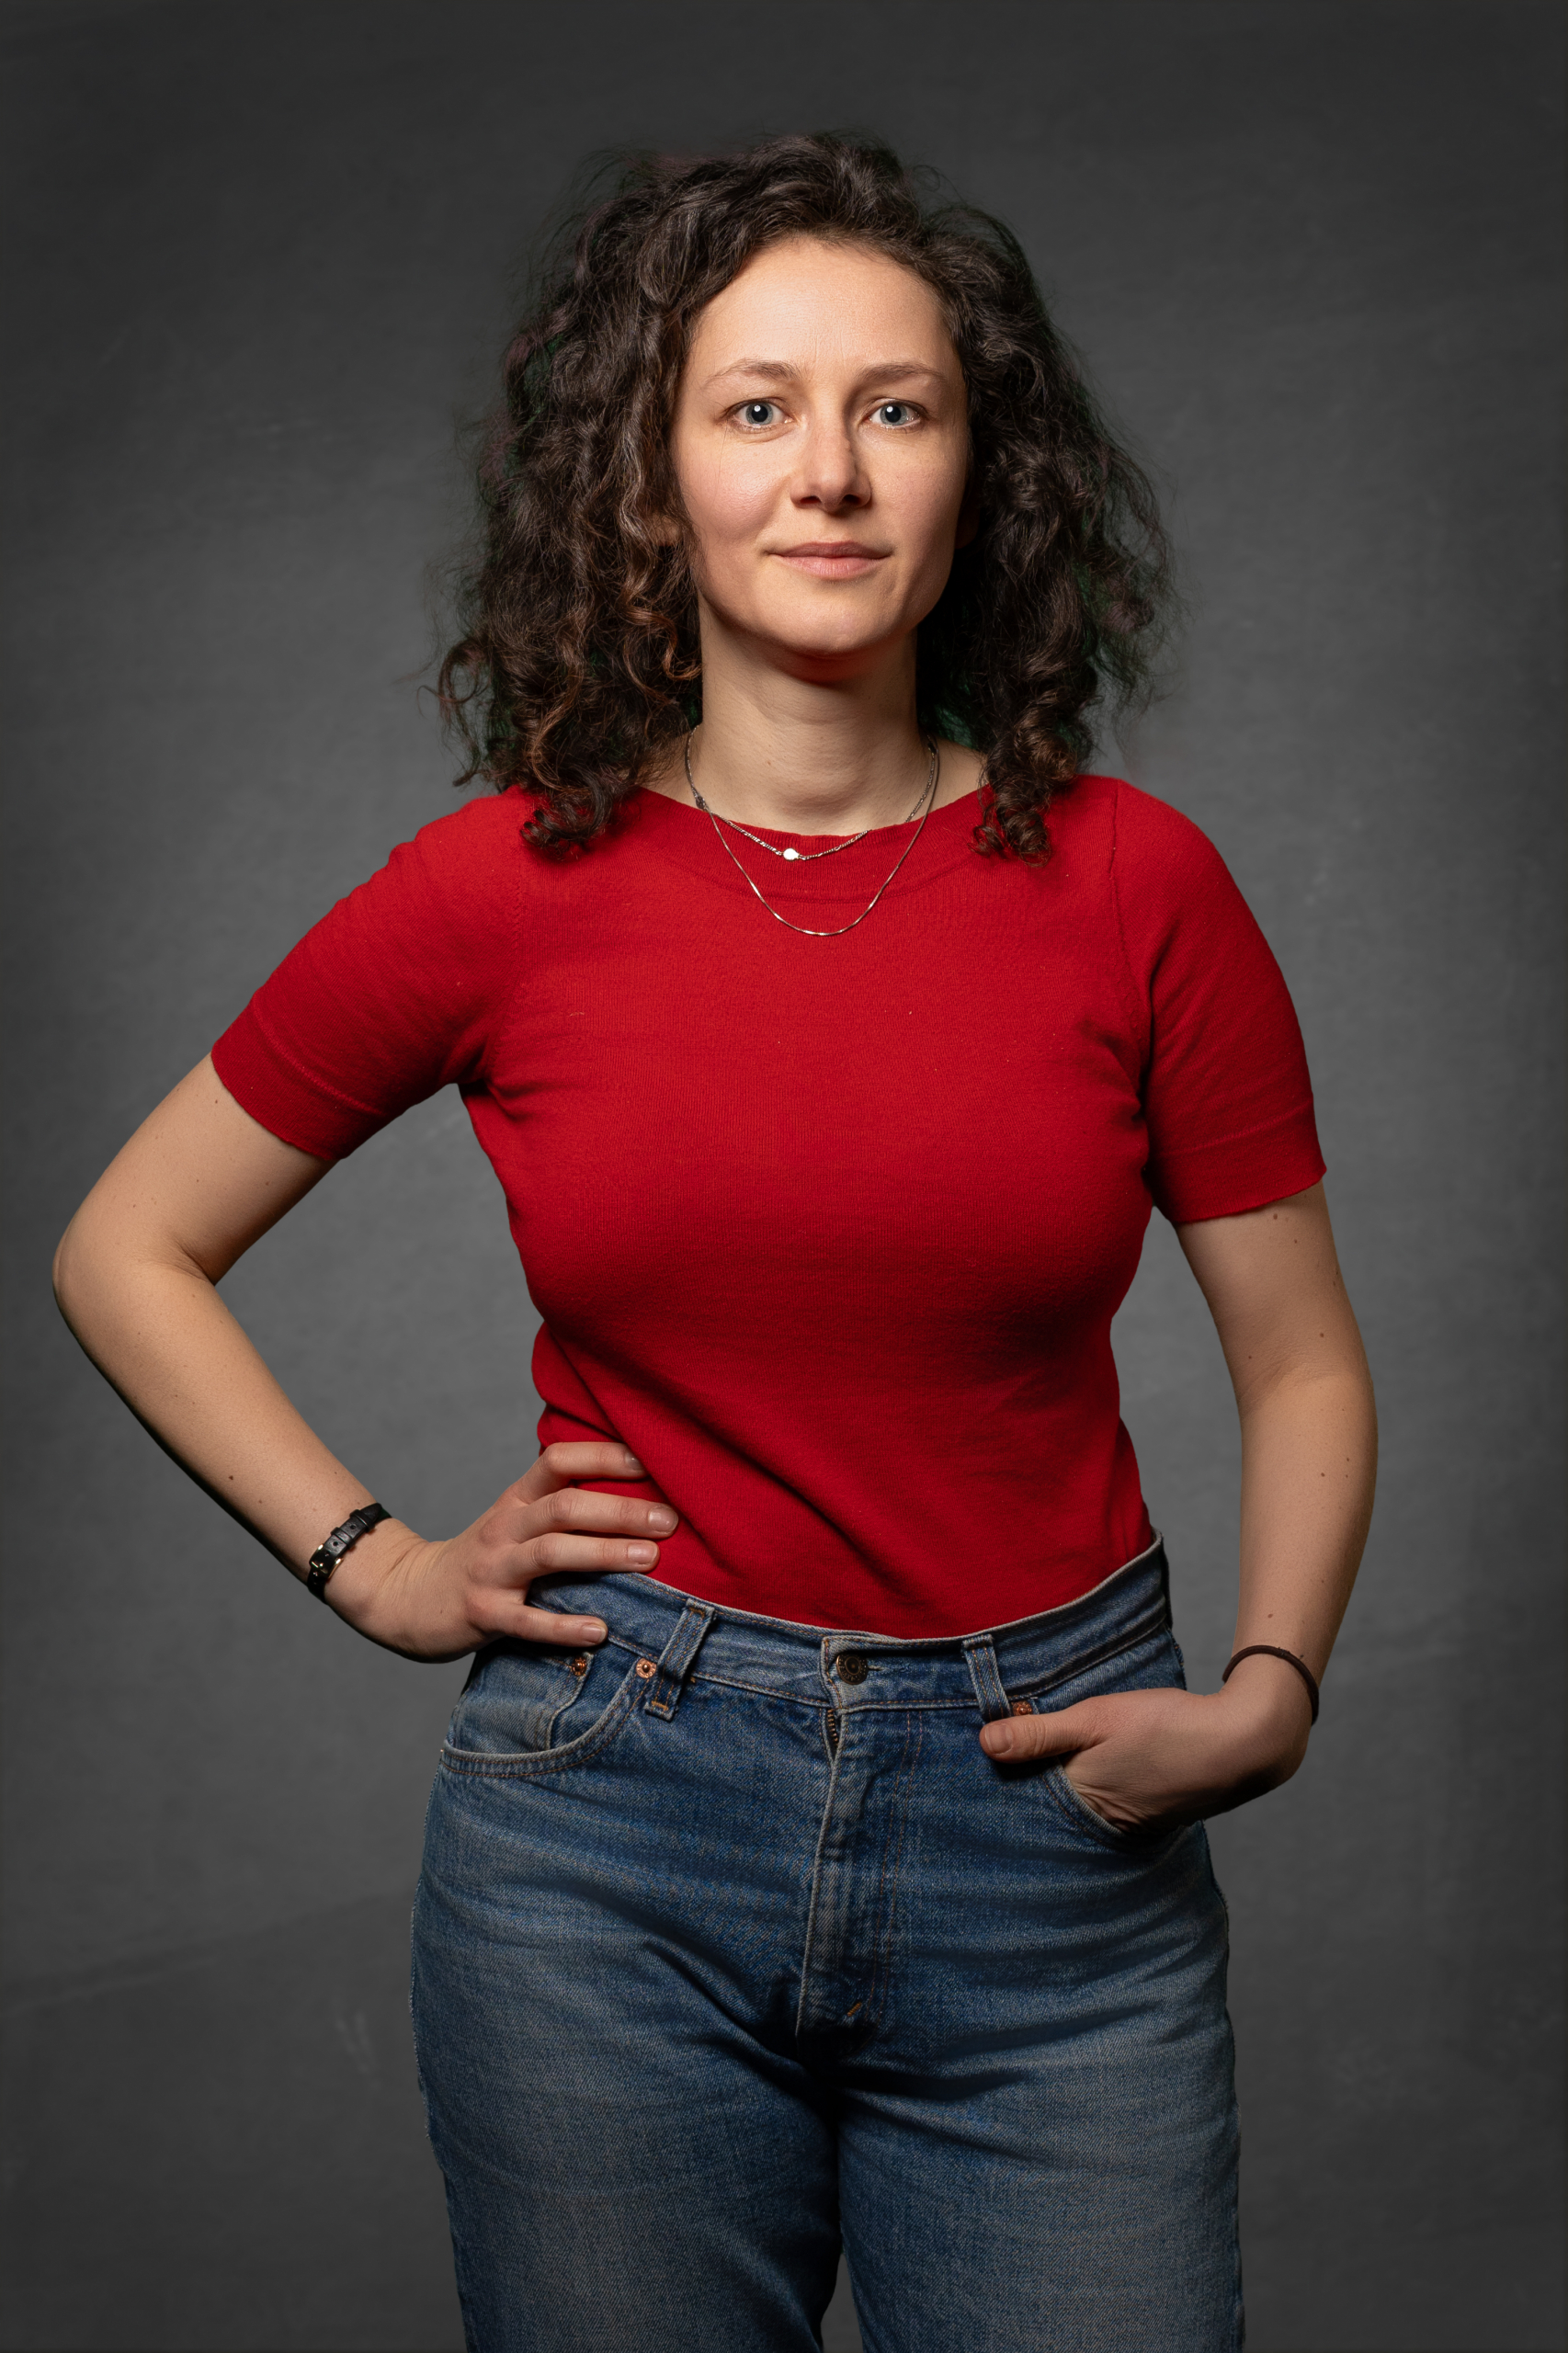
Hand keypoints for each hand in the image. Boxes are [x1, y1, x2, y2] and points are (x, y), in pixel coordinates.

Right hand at [319, 1442, 676, 1661]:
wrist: (411, 1598)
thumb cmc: (486, 1558)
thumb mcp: (516, 1521)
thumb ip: (562, 1506)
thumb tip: (640, 1494)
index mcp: (516, 1500)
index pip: (558, 1461)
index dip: (602, 1455)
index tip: (649, 1461)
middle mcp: (504, 1529)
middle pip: (564, 1507)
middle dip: (620, 1510)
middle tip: (669, 1519)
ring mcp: (492, 1571)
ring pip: (550, 1554)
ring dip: (602, 1554)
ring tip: (649, 1559)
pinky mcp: (484, 1615)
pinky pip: (527, 1621)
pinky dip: (564, 1627)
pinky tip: (600, 1631)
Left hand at [977, 1654, 1314, 1832]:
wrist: (1243, 1743)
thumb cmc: (1167, 1728)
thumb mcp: (1096, 1718)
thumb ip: (1041, 1733)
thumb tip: (985, 1743)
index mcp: (1081, 1803)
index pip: (1024, 1797)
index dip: (1003, 1775)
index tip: (979, 1753)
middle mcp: (1100, 1825)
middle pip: (1047, 1806)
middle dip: (1026, 1783)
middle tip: (1001, 1751)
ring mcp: (1126, 1824)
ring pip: (1075, 1804)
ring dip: (1058, 1783)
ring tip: (1036, 1757)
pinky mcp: (1147, 1817)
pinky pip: (1103, 1805)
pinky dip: (1088, 1788)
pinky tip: (1086, 1767)